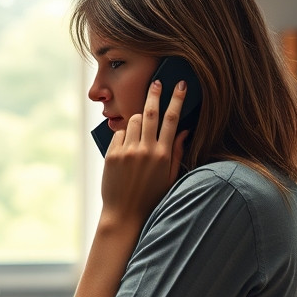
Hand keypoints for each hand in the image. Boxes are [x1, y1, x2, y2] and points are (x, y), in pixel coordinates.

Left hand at [101, 79, 187, 226]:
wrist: (125, 214)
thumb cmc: (151, 197)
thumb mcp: (170, 177)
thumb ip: (177, 152)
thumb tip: (184, 130)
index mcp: (163, 155)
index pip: (172, 120)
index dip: (177, 99)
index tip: (180, 84)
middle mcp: (146, 150)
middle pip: (151, 113)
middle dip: (154, 94)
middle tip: (156, 82)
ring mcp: (127, 152)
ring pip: (133, 121)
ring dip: (138, 119)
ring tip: (140, 131)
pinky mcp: (112, 155)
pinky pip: (119, 133)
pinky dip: (124, 135)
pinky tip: (127, 148)